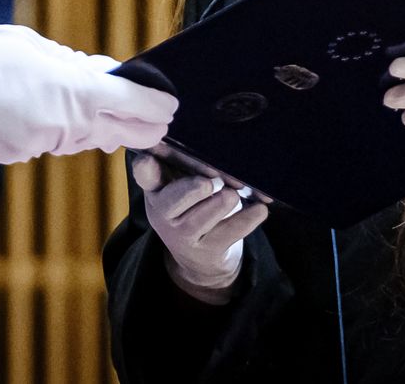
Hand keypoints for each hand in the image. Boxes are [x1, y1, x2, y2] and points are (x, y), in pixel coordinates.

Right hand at [0, 21, 177, 162]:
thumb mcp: (34, 47)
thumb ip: (76, 64)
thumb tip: (105, 73)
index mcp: (75, 89)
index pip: (135, 103)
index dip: (158, 107)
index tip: (171, 105)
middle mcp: (65, 123)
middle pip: (122, 131)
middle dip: (144, 127)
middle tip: (160, 121)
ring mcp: (43, 144)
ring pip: (89, 138)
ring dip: (105, 128)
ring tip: (120, 116)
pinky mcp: (21, 155)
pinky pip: (55, 143)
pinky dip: (65, 131)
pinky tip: (62, 118)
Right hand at [131, 153, 268, 303]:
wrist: (199, 259)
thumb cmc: (192, 207)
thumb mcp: (181, 185)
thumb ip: (189, 164)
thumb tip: (220, 145)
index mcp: (157, 189)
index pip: (144, 176)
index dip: (145, 168)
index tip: (150, 159)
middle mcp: (165, 213)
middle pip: (172, 200)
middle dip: (192, 190)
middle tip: (209, 183)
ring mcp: (184, 235)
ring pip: (201, 218)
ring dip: (221, 203)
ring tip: (233, 195)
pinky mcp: (208, 250)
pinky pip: (230, 232)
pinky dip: (248, 218)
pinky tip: (260, 209)